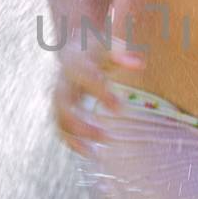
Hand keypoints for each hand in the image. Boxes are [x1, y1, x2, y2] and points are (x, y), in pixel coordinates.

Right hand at [51, 36, 145, 154]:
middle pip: (63, 103)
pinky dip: (71, 142)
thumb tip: (139, 63)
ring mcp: (59, 96)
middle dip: (80, 121)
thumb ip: (122, 54)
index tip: (120, 108)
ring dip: (74, 137)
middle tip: (104, 136)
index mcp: (74, 61)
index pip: (84, 77)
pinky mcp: (60, 109)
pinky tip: (89, 153)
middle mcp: (62, 80)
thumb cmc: (97, 50)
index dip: (100, 92)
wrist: (75, 48)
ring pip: (58, 119)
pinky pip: (60, 128)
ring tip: (94, 152)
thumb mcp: (109, 45)